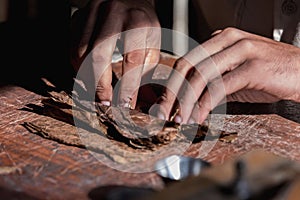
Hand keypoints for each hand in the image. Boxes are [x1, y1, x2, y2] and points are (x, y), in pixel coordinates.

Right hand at [71, 0, 160, 106]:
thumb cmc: (142, 26)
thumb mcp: (152, 44)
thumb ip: (146, 71)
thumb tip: (142, 102)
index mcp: (138, 21)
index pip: (132, 59)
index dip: (128, 86)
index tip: (125, 105)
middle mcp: (113, 13)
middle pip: (98, 55)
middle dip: (100, 84)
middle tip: (104, 102)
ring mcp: (92, 12)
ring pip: (80, 51)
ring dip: (86, 76)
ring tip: (95, 91)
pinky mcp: (78, 16)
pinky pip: (72, 46)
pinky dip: (77, 65)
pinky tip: (87, 75)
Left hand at [157, 28, 299, 123]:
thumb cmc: (271, 75)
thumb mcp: (236, 74)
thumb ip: (213, 81)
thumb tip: (189, 99)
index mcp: (221, 39)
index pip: (187, 60)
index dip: (173, 83)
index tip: (166, 104)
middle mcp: (228, 40)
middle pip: (187, 65)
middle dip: (172, 92)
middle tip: (164, 112)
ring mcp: (241, 51)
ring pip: (201, 75)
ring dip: (186, 101)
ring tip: (181, 118)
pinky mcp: (253, 67)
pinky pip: (220, 86)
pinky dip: (205, 104)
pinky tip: (199, 116)